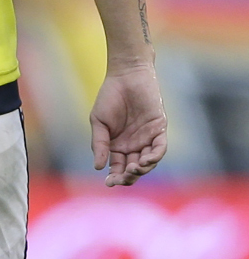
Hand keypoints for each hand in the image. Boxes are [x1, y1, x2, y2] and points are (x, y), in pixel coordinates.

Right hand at [90, 66, 167, 186]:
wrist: (126, 76)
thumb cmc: (109, 97)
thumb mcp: (98, 122)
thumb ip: (100, 144)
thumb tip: (98, 167)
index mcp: (118, 146)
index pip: (118, 168)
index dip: (114, 177)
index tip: (108, 183)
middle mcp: (133, 146)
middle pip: (134, 169)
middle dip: (128, 177)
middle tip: (122, 178)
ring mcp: (147, 139)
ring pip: (148, 163)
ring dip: (142, 169)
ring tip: (134, 168)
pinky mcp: (158, 129)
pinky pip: (159, 148)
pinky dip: (154, 157)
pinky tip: (145, 161)